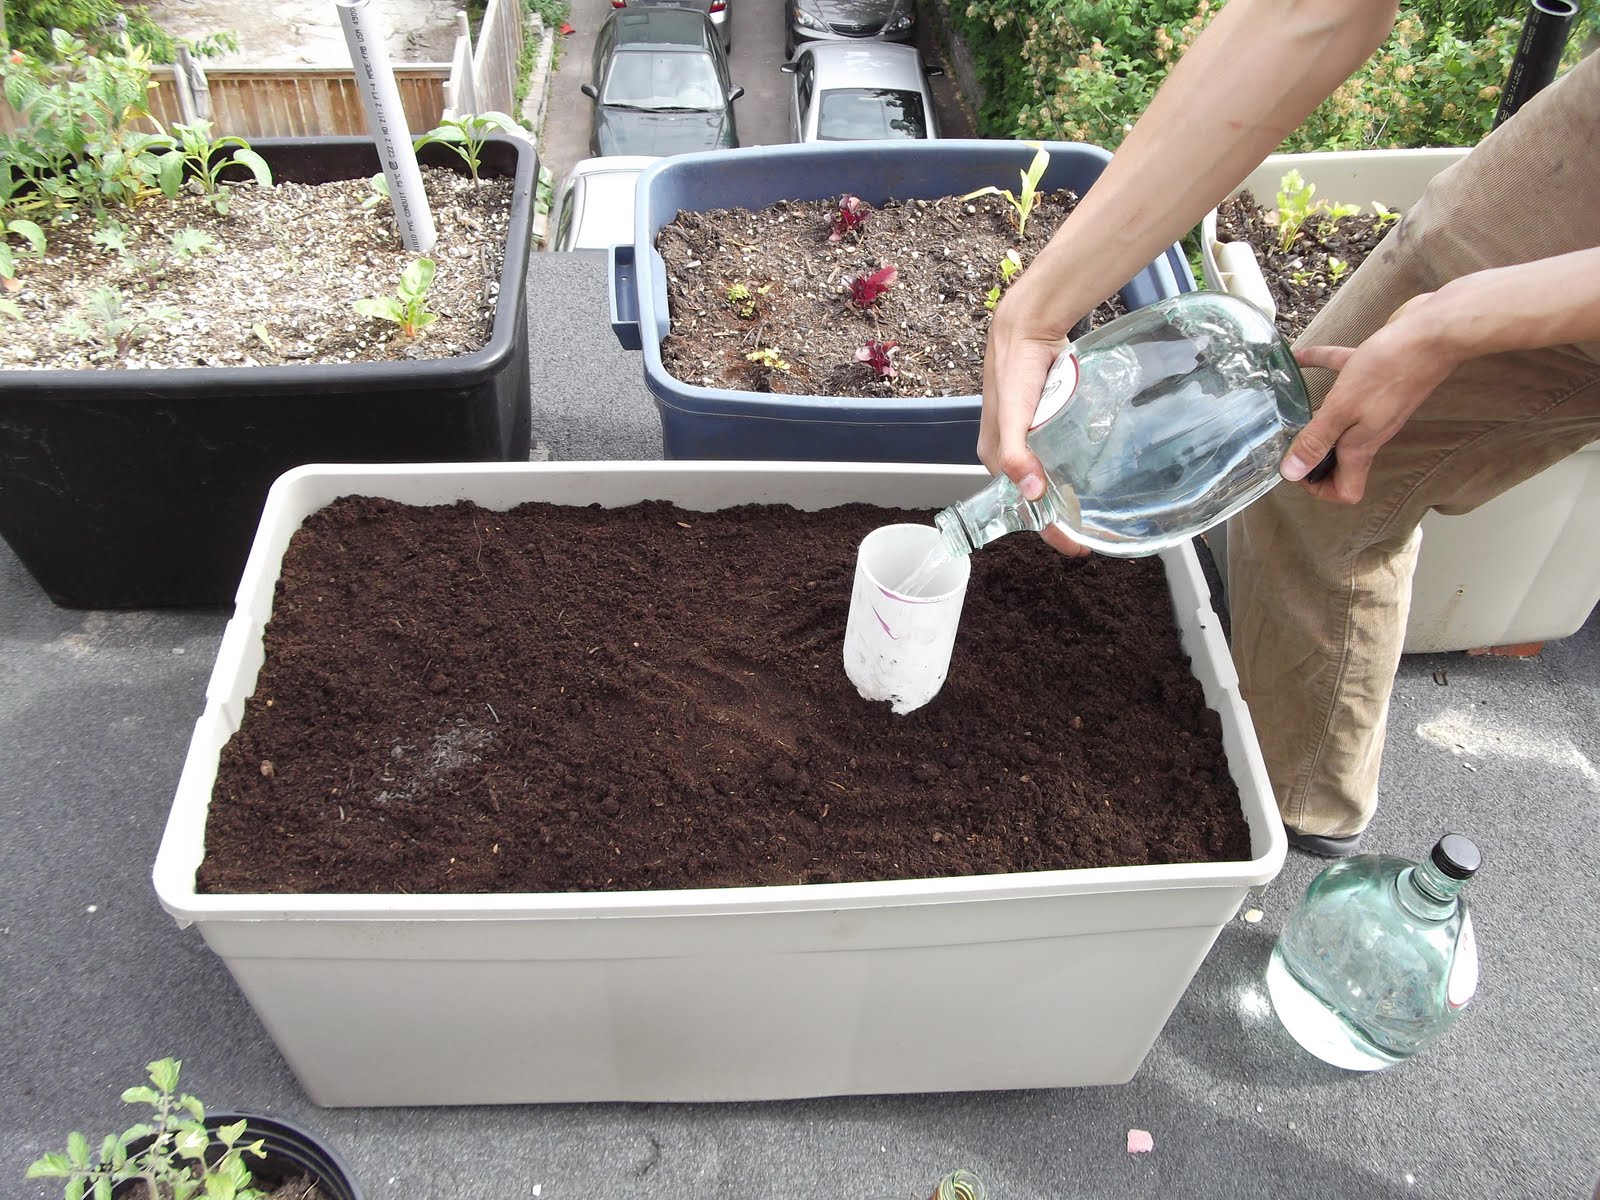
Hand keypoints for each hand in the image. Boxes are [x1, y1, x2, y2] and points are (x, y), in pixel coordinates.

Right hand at [978, 292, 1092, 556]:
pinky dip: (1071, 466)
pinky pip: (1056, 452)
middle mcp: (1008, 452)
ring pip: (1047, 474)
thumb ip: (1016, 455)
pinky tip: (1089, 468)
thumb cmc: (1014, 372)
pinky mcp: (1042, 420)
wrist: (1025, 330)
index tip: (1079, 546)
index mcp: (994, 459)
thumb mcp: (1013, 417)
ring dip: (1067, 491)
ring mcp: (1026, 436)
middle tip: (1093, 527)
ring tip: (1096, 505)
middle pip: (1034, 495)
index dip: (1049, 530)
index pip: (1022, 507)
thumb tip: (1032, 492)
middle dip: (1060, 515)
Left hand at [1279, 293, 1457, 503]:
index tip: (1297, 470)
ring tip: (1288, 410)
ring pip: (1340, 417)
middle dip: (1313, 456)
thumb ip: (1317, 440)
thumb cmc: (1389, 371)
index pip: (1346, 490)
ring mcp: (1375, 403)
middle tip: (1286, 443)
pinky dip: (1322, 367)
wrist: (1435, 331)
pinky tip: (1299, 357)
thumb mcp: (1341, 410)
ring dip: (1316, 416)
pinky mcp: (1376, 373)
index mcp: (1362, 445)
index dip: (1319, 488)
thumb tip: (1292, 473)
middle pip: (1340, 458)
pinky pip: (1343, 374)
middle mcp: (1370, 429)